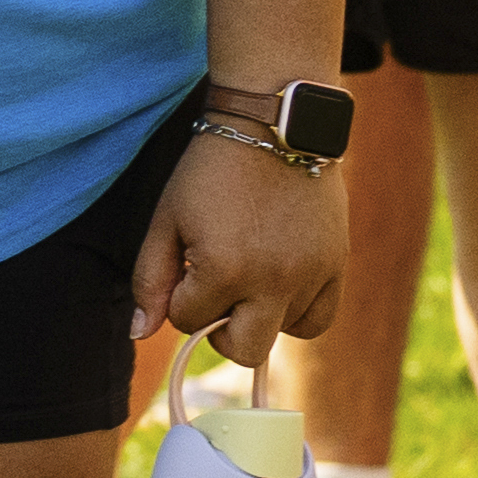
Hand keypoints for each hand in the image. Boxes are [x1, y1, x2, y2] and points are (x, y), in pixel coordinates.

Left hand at [127, 133, 343, 359]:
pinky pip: (318, 321)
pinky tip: (278, 286)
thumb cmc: (210, 172)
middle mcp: (273, 280)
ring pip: (280, 335)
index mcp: (224, 269)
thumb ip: (149, 280)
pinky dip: (295, 313)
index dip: (179, 298)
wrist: (272, 127)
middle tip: (214, 291)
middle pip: (242, 350)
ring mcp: (310, 275)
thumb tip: (141, 333)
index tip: (185, 265)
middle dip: (219, 328)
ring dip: (257, 315)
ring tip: (248, 272)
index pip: (188, 322)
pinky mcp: (336, 265)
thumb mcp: (166, 220)